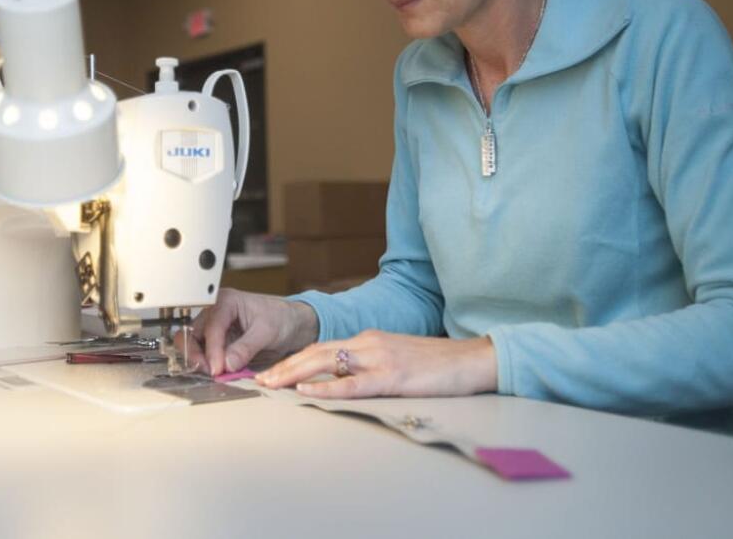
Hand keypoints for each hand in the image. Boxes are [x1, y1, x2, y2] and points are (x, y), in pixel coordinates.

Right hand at [180, 288, 318, 375]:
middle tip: (210, 371)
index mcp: (226, 302)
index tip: (217, 369)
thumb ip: (246, 347)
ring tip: (215, 373)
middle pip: (192, 334)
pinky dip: (208, 364)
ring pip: (194, 345)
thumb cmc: (282, 317)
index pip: (211, 327)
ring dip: (200, 361)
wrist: (293, 323)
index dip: (212, 350)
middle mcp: (215, 313)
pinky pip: (205, 354)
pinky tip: (218, 372)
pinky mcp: (219, 341)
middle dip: (197, 354)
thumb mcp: (267, 332)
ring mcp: (216, 328)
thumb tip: (227, 364)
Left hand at [255, 330, 497, 399]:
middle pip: (316, 352)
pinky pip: (354, 384)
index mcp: (368, 340)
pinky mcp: (393, 377)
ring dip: (295, 374)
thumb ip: (368, 365)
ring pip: (327, 363)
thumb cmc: (437, 364)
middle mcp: (368, 343)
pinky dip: (328, 388)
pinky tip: (309, 391)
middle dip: (284, 366)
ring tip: (272, 385)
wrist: (472, 359)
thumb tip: (341, 379)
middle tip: (260, 380)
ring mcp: (379, 358)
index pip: (321, 347)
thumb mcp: (396, 358)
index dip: (293, 359)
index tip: (271, 370)